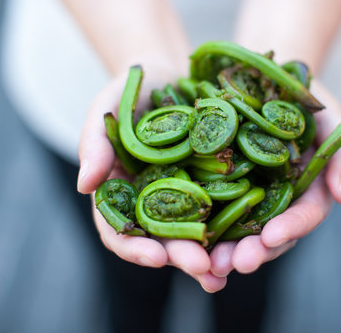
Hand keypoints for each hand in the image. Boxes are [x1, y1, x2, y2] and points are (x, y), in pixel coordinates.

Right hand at [77, 70, 226, 292]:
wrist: (167, 73)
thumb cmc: (128, 91)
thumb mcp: (105, 110)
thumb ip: (93, 144)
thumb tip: (83, 186)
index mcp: (123, 195)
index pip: (121, 231)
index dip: (135, 248)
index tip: (156, 257)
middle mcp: (155, 202)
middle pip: (164, 239)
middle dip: (183, 257)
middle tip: (204, 268)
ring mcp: (187, 193)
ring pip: (198, 231)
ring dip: (214, 253)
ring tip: (230, 268)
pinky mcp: (216, 181)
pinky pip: (228, 204)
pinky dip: (238, 222)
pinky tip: (256, 235)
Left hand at [209, 82, 340, 277]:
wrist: (264, 73)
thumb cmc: (304, 94)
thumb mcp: (332, 116)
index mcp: (306, 189)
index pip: (304, 215)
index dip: (290, 228)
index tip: (271, 237)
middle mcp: (276, 199)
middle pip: (268, 234)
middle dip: (253, 251)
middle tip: (233, 263)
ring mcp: (245, 194)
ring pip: (237, 231)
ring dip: (223, 250)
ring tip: (207, 264)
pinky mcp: (216, 184)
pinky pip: (207, 208)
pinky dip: (198, 226)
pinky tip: (183, 239)